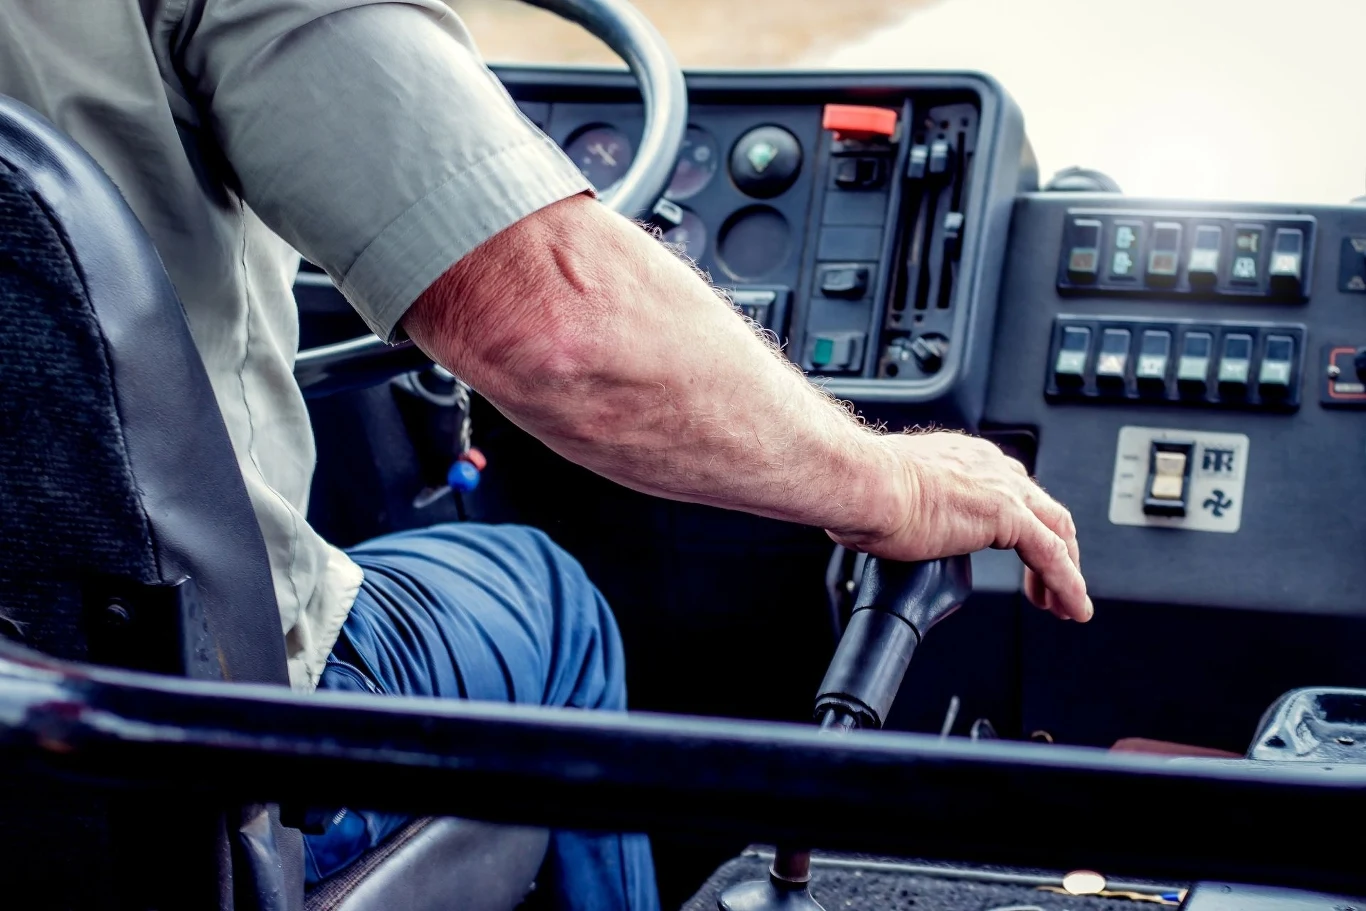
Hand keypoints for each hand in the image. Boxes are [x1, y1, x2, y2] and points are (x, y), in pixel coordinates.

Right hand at [831, 431, 1091, 621]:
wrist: (863, 486)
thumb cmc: (862, 492)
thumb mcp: (891, 501)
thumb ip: (906, 516)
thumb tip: (893, 541)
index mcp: (962, 459)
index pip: (1010, 490)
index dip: (1024, 524)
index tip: (1019, 552)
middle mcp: (989, 466)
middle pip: (1043, 509)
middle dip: (1054, 549)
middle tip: (1049, 585)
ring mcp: (1002, 489)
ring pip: (1057, 532)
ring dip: (1065, 572)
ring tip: (1065, 605)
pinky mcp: (1008, 516)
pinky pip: (1052, 556)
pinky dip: (1067, 584)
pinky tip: (1071, 607)